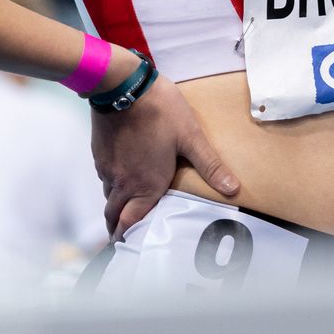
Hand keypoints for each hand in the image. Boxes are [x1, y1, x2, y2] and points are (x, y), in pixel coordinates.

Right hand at [91, 74, 238, 238]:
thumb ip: (210, 166)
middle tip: (124, 235)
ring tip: (125, 210)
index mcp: (146, 184)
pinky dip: (111, 185)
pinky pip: (104, 178)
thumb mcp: (191, 137)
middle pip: (114, 215)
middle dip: (119, 228)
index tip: (130, 247)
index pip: (131, 222)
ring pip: (109, 197)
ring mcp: (108, 168)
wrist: (122, 86)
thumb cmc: (160, 111)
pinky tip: (122, 177)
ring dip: (116, 207)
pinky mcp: (100, 154)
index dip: (129, 237)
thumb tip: (233, 189)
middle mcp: (123, 182)